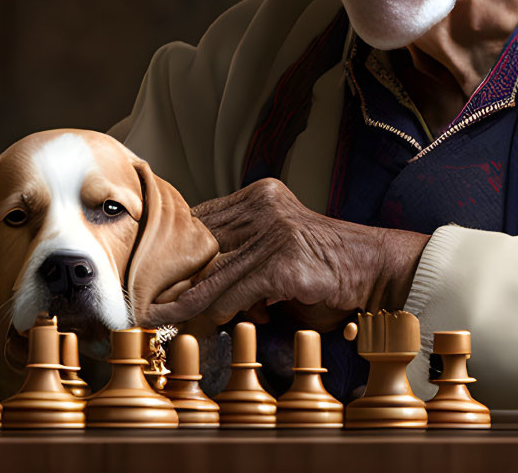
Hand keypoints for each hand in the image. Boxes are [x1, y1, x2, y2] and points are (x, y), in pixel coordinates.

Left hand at [139, 177, 428, 328]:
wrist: (376, 270)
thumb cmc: (327, 267)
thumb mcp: (278, 251)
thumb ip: (243, 256)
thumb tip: (197, 284)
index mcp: (260, 196)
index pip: (202, 219)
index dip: (174, 248)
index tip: (148, 272)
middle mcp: (264, 205)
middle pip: (201, 243)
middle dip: (170, 275)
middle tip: (142, 298)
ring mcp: (274, 231)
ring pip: (214, 271)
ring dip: (183, 300)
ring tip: (156, 315)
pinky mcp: (283, 261)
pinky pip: (237, 291)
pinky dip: (217, 309)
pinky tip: (201, 321)